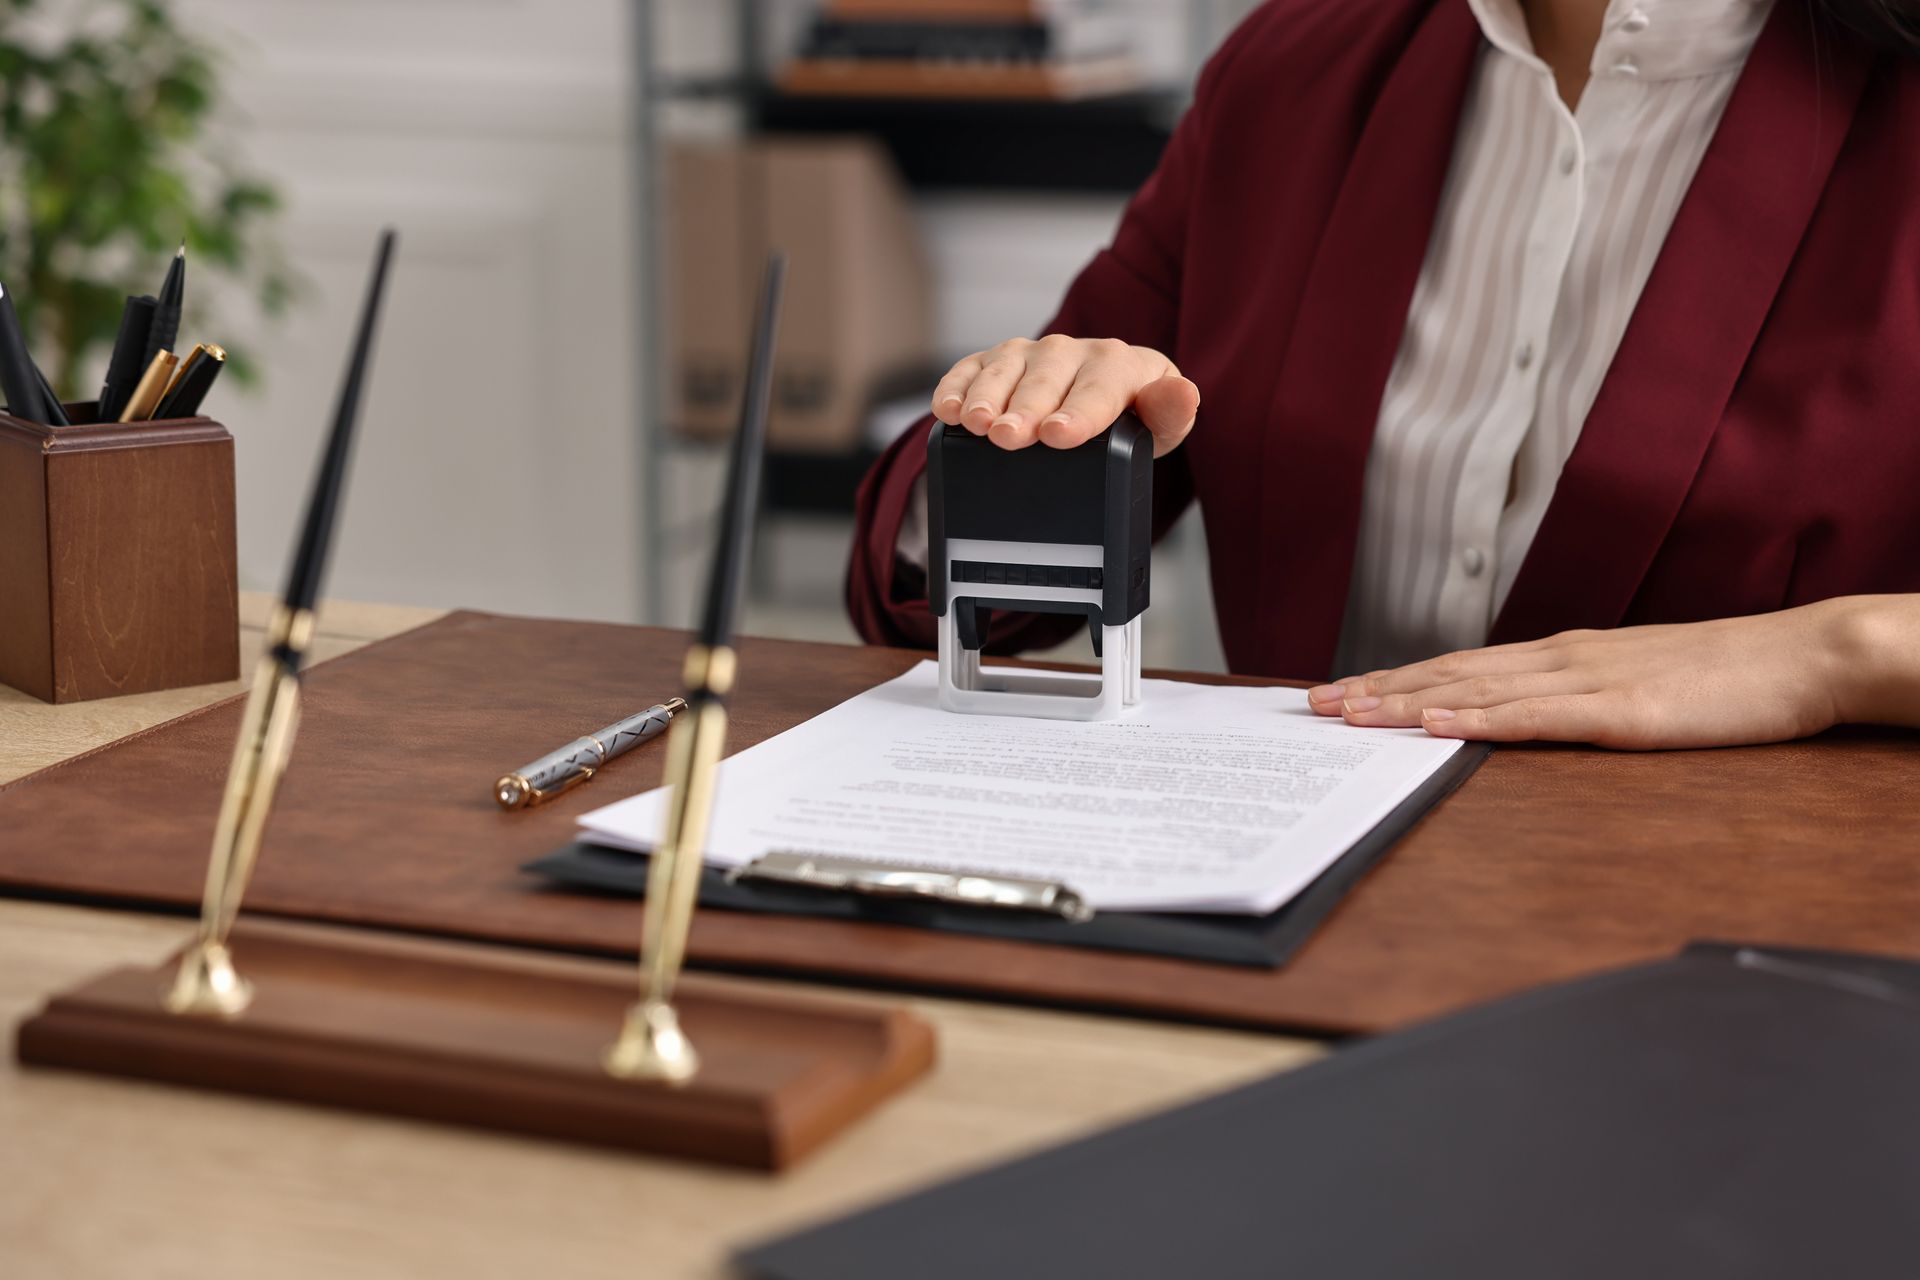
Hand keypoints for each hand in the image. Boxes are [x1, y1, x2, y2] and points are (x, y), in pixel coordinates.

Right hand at [931, 334, 1199, 457]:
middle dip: (1025, 409)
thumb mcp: (1160, 428)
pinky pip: (970, 369)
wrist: (1103, 403)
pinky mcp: (995, 363)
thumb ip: (1171, 413)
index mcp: (1119, 364)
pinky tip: (947, 410)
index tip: (1058, 434)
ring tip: (976, 423)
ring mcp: (1029, 355)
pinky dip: (955, 387)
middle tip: (1009, 436)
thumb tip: (1183, 393)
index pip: (1098, 388)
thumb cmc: (1131, 419)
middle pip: (1045, 381)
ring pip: (1004, 371)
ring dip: (986, 396)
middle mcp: (1071, 353)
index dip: (1078, 412)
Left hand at [1302, 598, 1918, 749]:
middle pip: (1452, 673)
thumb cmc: (1724, 677)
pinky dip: (1479, 719)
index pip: (1461, 666)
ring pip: (1478, 691)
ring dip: (1408, 702)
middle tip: (1315, 705)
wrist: (1802, 657)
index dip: (1397, 678)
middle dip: (1380, 689)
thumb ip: (1576, 699)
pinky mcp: (1622, 712)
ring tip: (1352, 713)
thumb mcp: (1634, 686)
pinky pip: (1536, 717)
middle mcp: (1562, 659)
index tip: (1342, 691)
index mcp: (1564, 655)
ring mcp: (1590, 682)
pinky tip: (1436, 724)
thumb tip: (1521, 716)